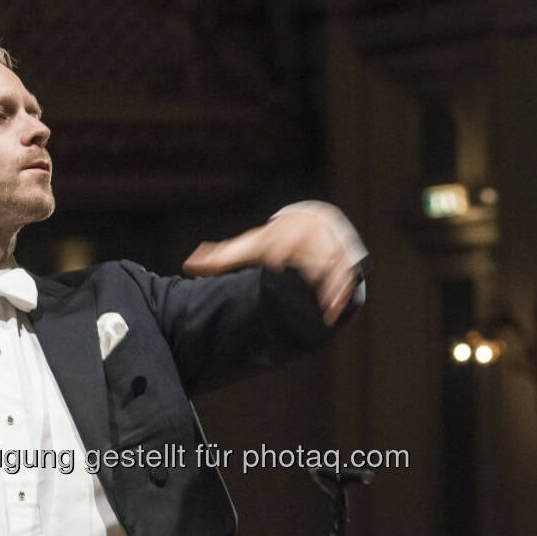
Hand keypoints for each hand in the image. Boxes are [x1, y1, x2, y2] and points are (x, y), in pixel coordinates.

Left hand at [182, 202, 363, 325]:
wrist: (314, 221)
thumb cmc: (277, 239)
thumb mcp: (251, 245)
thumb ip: (223, 257)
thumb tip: (189, 265)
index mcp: (288, 229)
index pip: (284, 237)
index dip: (279, 247)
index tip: (273, 261)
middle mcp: (313, 235)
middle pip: (313, 250)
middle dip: (311, 266)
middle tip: (306, 284)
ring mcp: (333, 246)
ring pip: (335, 264)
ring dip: (331, 286)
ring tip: (324, 309)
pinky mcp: (347, 260)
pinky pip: (348, 276)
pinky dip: (342, 294)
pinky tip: (333, 314)